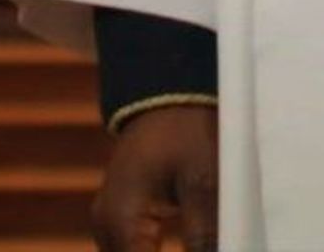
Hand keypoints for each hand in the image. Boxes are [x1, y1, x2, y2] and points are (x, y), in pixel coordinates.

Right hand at [91, 102, 219, 251]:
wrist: (170, 88)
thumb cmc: (188, 127)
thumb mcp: (205, 180)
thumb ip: (207, 235)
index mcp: (121, 223)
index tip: (214, 250)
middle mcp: (106, 231)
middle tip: (217, 244)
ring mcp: (109, 226)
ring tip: (211, 240)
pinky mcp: (122, 221)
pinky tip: (194, 246)